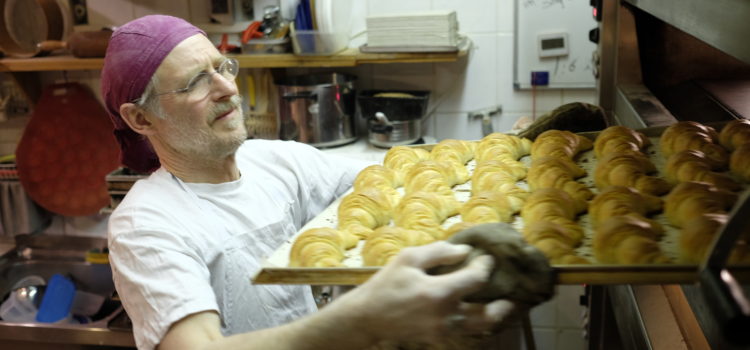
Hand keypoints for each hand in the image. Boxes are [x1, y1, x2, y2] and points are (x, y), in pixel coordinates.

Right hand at [334, 241, 515, 343]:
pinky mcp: (438, 338)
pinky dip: (476, 323)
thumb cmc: (386, 284)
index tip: (487, 258)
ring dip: (493, 317)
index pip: (476, 279)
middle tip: (513, 294)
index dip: (486, 266)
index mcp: (439, 293)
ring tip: (503, 307)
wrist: (367, 318)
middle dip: (504, 304)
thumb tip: (466, 251)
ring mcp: (443, 330)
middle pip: (487, 314)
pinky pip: (465, 331)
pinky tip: (477, 312)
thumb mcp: (408, 259)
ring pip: (479, 328)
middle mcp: (446, 316)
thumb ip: (439, 252)